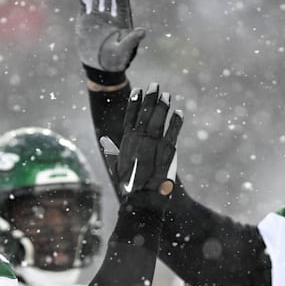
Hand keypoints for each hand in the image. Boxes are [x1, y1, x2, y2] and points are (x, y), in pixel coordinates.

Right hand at [76, 0, 146, 77]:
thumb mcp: (125, 51)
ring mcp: (98, 17)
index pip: (121, 4)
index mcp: (122, 21)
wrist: (100, 68)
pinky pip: (84, 5)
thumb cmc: (116, 62)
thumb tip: (142, 31)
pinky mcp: (86, 20)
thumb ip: (132, 40)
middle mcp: (110, 16)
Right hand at [100, 83, 181, 198]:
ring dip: (163, 106)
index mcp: (127, 142)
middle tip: (154, 85)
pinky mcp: (168, 151)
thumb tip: (105, 140)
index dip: (134, 103)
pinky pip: (173, 132)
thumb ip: (112, 152)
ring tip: (167, 95)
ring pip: (159, 120)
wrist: (143, 199)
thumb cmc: (130, 186)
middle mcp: (140, 140)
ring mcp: (154, 144)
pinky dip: (176, 122)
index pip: (130, 117)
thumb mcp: (117, 167)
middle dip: (150, 98)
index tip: (137, 91)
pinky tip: (179, 112)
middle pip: (145, 114)